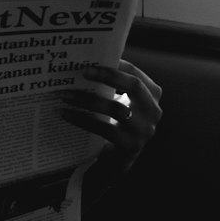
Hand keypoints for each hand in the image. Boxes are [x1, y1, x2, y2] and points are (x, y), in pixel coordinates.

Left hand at [61, 60, 162, 175]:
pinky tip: (66, 114)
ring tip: (66, 95)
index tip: (93, 61)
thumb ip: (113, 86)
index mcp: (152, 94)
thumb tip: (85, 65)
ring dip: (88, 100)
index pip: (135, 73)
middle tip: (82, 72)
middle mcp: (153, 110)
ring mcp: (144, 129)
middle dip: (108, 76)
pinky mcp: (131, 145)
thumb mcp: (121, 103)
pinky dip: (83, 119)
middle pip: (133, 86)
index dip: (116, 65)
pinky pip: (104, 128)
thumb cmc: (117, 123)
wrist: (117, 159)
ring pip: (116, 109)